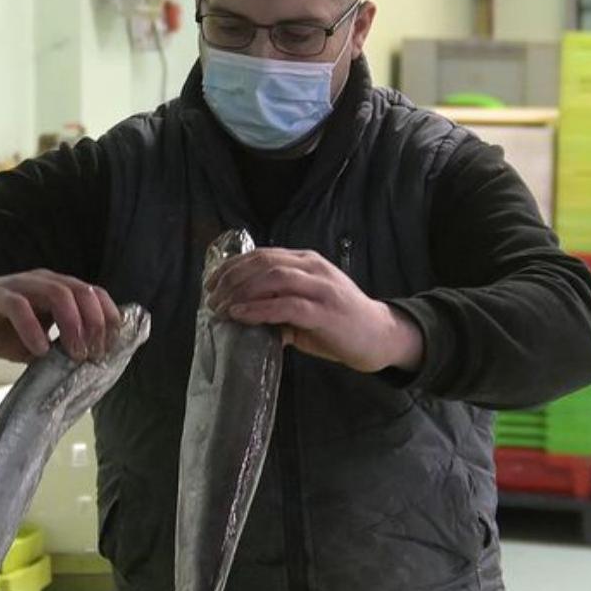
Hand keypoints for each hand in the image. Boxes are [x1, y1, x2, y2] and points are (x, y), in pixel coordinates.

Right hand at [0, 268, 121, 364]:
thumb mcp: (36, 340)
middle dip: (96, 325)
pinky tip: (39, 351)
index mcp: (59, 289)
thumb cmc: (1, 325)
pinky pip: (20, 307)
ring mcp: (23, 286)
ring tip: (74, 354)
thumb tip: (82, 371)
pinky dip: (33, 329)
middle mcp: (46, 282)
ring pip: (59, 294)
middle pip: (83, 293)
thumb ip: (58, 350)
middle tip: (94, 355)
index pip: (95, 295)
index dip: (109, 319)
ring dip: (72, 326)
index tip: (110, 348)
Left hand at [206, 248, 423, 372]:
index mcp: (306, 262)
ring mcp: (320, 288)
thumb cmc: (339, 324)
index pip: (263, 255)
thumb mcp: (305, 309)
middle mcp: (313, 268)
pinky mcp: (324, 312)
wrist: (379, 336)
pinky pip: (285, 305)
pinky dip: (258, 308)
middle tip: (210, 298)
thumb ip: (278, 307)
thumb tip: (245, 316)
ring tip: (220, 307)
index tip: (211, 283)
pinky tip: (240, 314)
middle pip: (263, 262)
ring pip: (273, 278)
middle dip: (231, 278)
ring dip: (241, 292)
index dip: (232, 266)